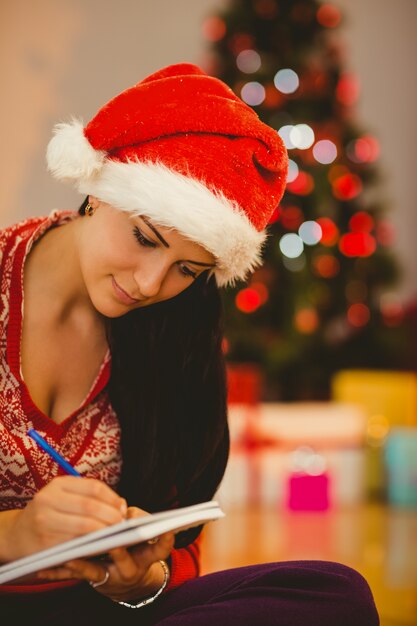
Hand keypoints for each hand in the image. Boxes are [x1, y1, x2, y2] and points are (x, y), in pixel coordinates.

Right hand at [3, 476, 126, 560]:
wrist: (17, 535)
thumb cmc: (49, 514)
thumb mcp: (64, 497)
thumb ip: (90, 498)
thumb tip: (121, 505)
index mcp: (58, 484)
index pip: (94, 487)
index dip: (113, 498)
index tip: (123, 508)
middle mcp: (49, 499)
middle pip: (90, 506)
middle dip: (111, 516)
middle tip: (122, 524)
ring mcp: (45, 521)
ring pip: (84, 526)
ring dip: (105, 532)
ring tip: (115, 535)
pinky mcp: (44, 543)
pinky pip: (75, 544)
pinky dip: (92, 545)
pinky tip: (100, 545)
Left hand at [37, 506, 174, 602]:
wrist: (124, 581)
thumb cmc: (133, 546)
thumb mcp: (141, 536)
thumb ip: (134, 519)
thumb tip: (122, 509)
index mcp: (148, 554)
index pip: (161, 548)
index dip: (165, 540)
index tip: (167, 530)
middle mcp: (132, 568)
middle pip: (126, 560)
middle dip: (117, 548)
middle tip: (111, 538)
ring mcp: (112, 577)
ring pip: (96, 570)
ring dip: (81, 562)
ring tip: (69, 554)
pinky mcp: (94, 580)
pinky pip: (75, 577)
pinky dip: (59, 573)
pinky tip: (44, 569)